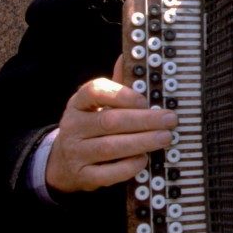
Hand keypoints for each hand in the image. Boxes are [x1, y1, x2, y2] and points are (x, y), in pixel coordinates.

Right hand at [46, 56, 177, 194]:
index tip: (144, 100)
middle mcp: (73, 126)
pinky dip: (128, 166)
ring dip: (141, 142)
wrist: (62, 162)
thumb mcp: (97, 104)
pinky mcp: (83, 175)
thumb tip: (127, 57)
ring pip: (109, 147)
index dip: (121, 94)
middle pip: (109, 121)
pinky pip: (107, 173)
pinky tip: (144, 159)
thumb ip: (115, 86)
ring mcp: (76, 152)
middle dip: (143, 121)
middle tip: (169, 120)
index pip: (94, 92)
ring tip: (165, 137)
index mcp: (78, 103)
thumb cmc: (90, 127)